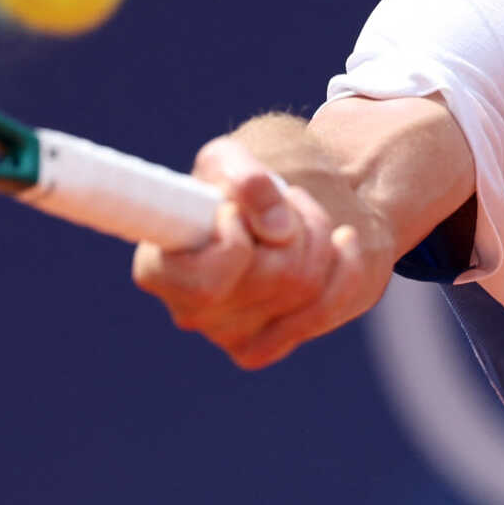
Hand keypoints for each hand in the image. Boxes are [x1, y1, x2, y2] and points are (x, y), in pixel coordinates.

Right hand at [131, 134, 385, 368]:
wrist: (273, 212)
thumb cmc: (237, 184)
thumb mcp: (232, 158)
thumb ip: (245, 178)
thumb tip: (277, 231)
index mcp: (159, 266)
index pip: (202, 282)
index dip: (232, 245)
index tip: (233, 211)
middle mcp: (189, 311)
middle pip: (269, 275)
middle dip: (292, 223)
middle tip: (283, 200)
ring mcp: (228, 336)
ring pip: (301, 287)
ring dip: (316, 234)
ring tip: (299, 212)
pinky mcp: (265, 346)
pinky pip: (324, 310)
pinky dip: (344, 266)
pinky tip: (344, 240)